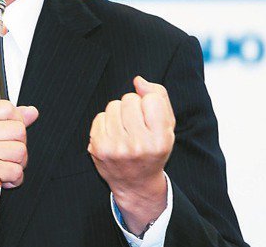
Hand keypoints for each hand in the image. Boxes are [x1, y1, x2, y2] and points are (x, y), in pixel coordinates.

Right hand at [0, 100, 38, 232]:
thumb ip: (6, 121)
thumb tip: (31, 112)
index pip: (6, 107)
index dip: (15, 122)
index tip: (7, 135)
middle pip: (18, 129)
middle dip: (18, 146)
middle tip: (3, 156)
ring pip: (21, 150)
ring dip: (17, 164)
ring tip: (1, 167)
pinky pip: (17, 170)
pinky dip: (15, 179)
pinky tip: (1, 179)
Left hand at [87, 76, 174, 234]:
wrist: (136, 183)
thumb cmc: (153, 150)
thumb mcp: (166, 127)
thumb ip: (158, 98)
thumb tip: (138, 80)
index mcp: (160, 140)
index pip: (151, 99)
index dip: (149, 103)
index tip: (150, 118)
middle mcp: (138, 145)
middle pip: (129, 99)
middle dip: (132, 107)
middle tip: (136, 125)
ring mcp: (116, 148)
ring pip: (113, 105)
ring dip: (118, 113)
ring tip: (125, 130)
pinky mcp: (99, 148)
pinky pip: (100, 116)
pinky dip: (106, 122)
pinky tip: (114, 136)